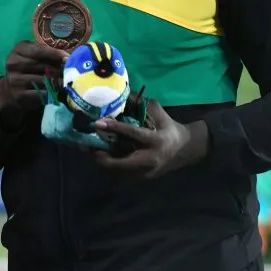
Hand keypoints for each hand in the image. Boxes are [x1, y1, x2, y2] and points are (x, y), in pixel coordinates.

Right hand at [0, 41, 69, 122]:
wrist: (11, 90)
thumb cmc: (28, 69)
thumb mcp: (33, 55)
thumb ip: (47, 53)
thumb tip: (69, 57)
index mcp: (18, 50)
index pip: (39, 51)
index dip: (55, 54)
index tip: (68, 58)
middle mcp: (13, 64)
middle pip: (44, 66)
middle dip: (59, 69)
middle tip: (71, 72)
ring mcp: (15, 80)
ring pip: (44, 80)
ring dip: (58, 82)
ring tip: (65, 82)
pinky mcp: (20, 95)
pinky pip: (42, 93)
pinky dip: (51, 92)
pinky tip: (56, 91)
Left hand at [89, 99, 208, 177]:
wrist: (186, 150)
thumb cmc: (170, 129)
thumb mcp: (159, 114)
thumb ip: (140, 104)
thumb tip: (121, 93)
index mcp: (156, 141)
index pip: (133, 134)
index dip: (115, 128)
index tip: (98, 123)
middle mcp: (149, 160)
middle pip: (118, 163)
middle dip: (98, 155)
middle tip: (84, 144)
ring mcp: (144, 172)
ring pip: (115, 170)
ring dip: (100, 159)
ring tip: (87, 148)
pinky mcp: (140, 177)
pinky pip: (119, 171)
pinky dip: (108, 162)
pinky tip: (99, 153)